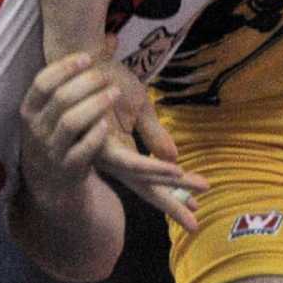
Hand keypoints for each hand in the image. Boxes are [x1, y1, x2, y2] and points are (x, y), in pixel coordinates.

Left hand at [19, 50, 207, 233]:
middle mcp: (113, 159)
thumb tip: (174, 157)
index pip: (151, 182)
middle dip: (173, 204)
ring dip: (171, 184)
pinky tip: (175, 170)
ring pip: (143, 177)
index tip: (195, 212)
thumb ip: (155, 133)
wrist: (85, 59)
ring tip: (198, 189)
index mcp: (122, 153)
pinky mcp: (101, 142)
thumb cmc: (109, 81)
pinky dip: (155, 166)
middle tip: (196, 224)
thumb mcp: (141, 107)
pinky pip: (132, 161)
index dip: (173, 197)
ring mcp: (107, 153)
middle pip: (147, 188)